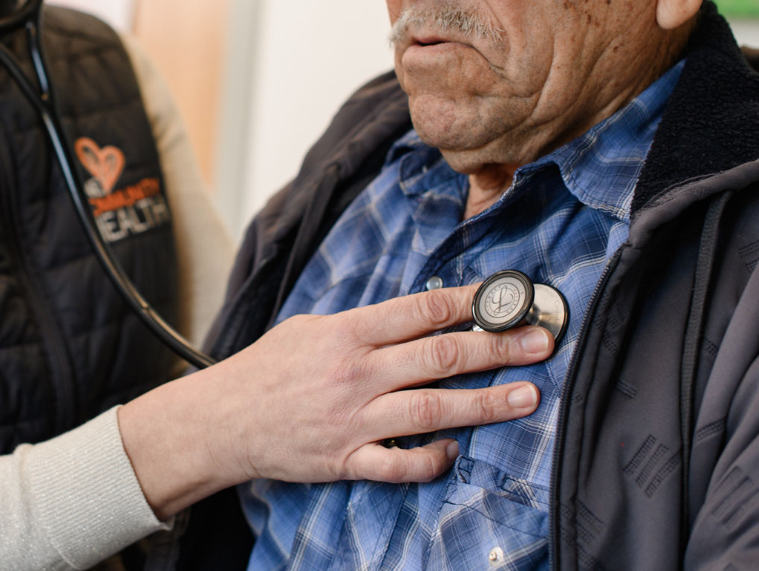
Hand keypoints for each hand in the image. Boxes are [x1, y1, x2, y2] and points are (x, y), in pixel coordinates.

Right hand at [119, 283, 551, 517]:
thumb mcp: (310, 328)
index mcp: (346, 333)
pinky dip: (430, 460)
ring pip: (431, 410)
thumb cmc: (267, 369)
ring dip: (485, 403)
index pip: (419, 311)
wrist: (223, 419)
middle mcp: (355, 374)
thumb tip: (419, 317)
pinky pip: (398, 464)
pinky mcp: (345, 459)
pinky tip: (457, 452)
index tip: (507, 298)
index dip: (468, 303)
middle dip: (497, 349)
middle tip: (540, 342)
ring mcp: (352, 420)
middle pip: (438, 358)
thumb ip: (363, 325)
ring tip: (528, 395)